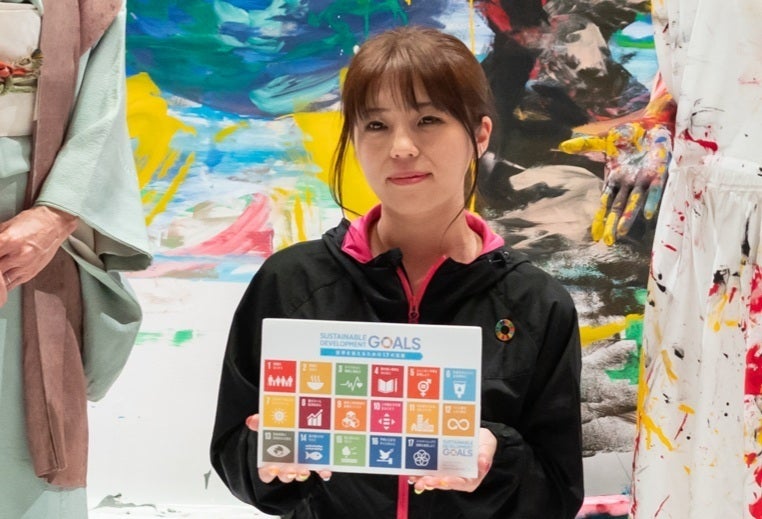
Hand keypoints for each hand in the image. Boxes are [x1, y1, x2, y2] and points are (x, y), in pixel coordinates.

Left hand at [0, 206, 77, 304]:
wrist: (55, 223)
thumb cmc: (33, 221)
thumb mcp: (6, 226)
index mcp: (9, 241)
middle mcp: (18, 256)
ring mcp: (26, 266)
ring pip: (0, 282)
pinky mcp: (31, 272)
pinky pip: (12, 284)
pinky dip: (3, 284)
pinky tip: (0, 279)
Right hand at [245, 414, 332, 482]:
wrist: (300, 424)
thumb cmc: (281, 429)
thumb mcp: (269, 424)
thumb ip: (260, 423)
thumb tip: (251, 420)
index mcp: (272, 459)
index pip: (265, 472)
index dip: (268, 472)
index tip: (273, 468)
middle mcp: (286, 465)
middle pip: (284, 475)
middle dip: (288, 473)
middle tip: (292, 469)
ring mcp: (300, 465)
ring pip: (300, 475)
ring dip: (302, 473)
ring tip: (306, 469)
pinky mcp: (315, 464)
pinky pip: (319, 470)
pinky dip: (323, 471)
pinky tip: (325, 470)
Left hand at [407, 427, 496, 493]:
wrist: (476, 439)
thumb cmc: (483, 445)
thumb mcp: (487, 447)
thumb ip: (485, 455)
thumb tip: (484, 462)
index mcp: (471, 478)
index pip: (462, 483)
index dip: (453, 482)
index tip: (444, 479)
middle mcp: (458, 478)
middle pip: (445, 483)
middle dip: (434, 482)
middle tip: (425, 481)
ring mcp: (448, 474)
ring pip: (435, 479)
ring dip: (424, 480)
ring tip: (415, 479)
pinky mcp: (440, 468)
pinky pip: (430, 473)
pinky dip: (421, 473)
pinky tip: (412, 473)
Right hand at [559, 121, 672, 244]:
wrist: (654, 123)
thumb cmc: (631, 134)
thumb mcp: (605, 140)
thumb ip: (586, 145)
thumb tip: (563, 146)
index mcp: (615, 179)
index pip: (605, 203)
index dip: (600, 218)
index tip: (595, 236)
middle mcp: (628, 184)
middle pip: (618, 208)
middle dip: (612, 224)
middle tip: (608, 242)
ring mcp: (642, 180)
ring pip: (633, 202)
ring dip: (628, 218)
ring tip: (622, 233)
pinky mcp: (657, 172)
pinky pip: (653, 190)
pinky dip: (650, 202)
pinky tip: (648, 215)